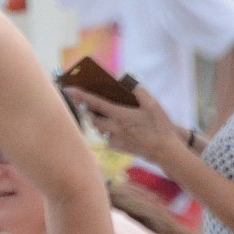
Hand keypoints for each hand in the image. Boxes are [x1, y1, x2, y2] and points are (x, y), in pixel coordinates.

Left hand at [65, 84, 182, 164]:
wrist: (165, 151)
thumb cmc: (160, 126)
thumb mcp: (153, 105)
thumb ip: (139, 91)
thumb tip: (128, 81)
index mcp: (120, 115)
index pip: (95, 103)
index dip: (81, 95)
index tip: (68, 89)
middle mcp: (113, 128)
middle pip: (92, 118)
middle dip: (87, 111)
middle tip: (86, 104)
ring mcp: (114, 139)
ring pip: (98, 129)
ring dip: (97, 122)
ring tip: (101, 115)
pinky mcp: (118, 148)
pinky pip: (107, 139)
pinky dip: (107, 132)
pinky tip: (116, 129)